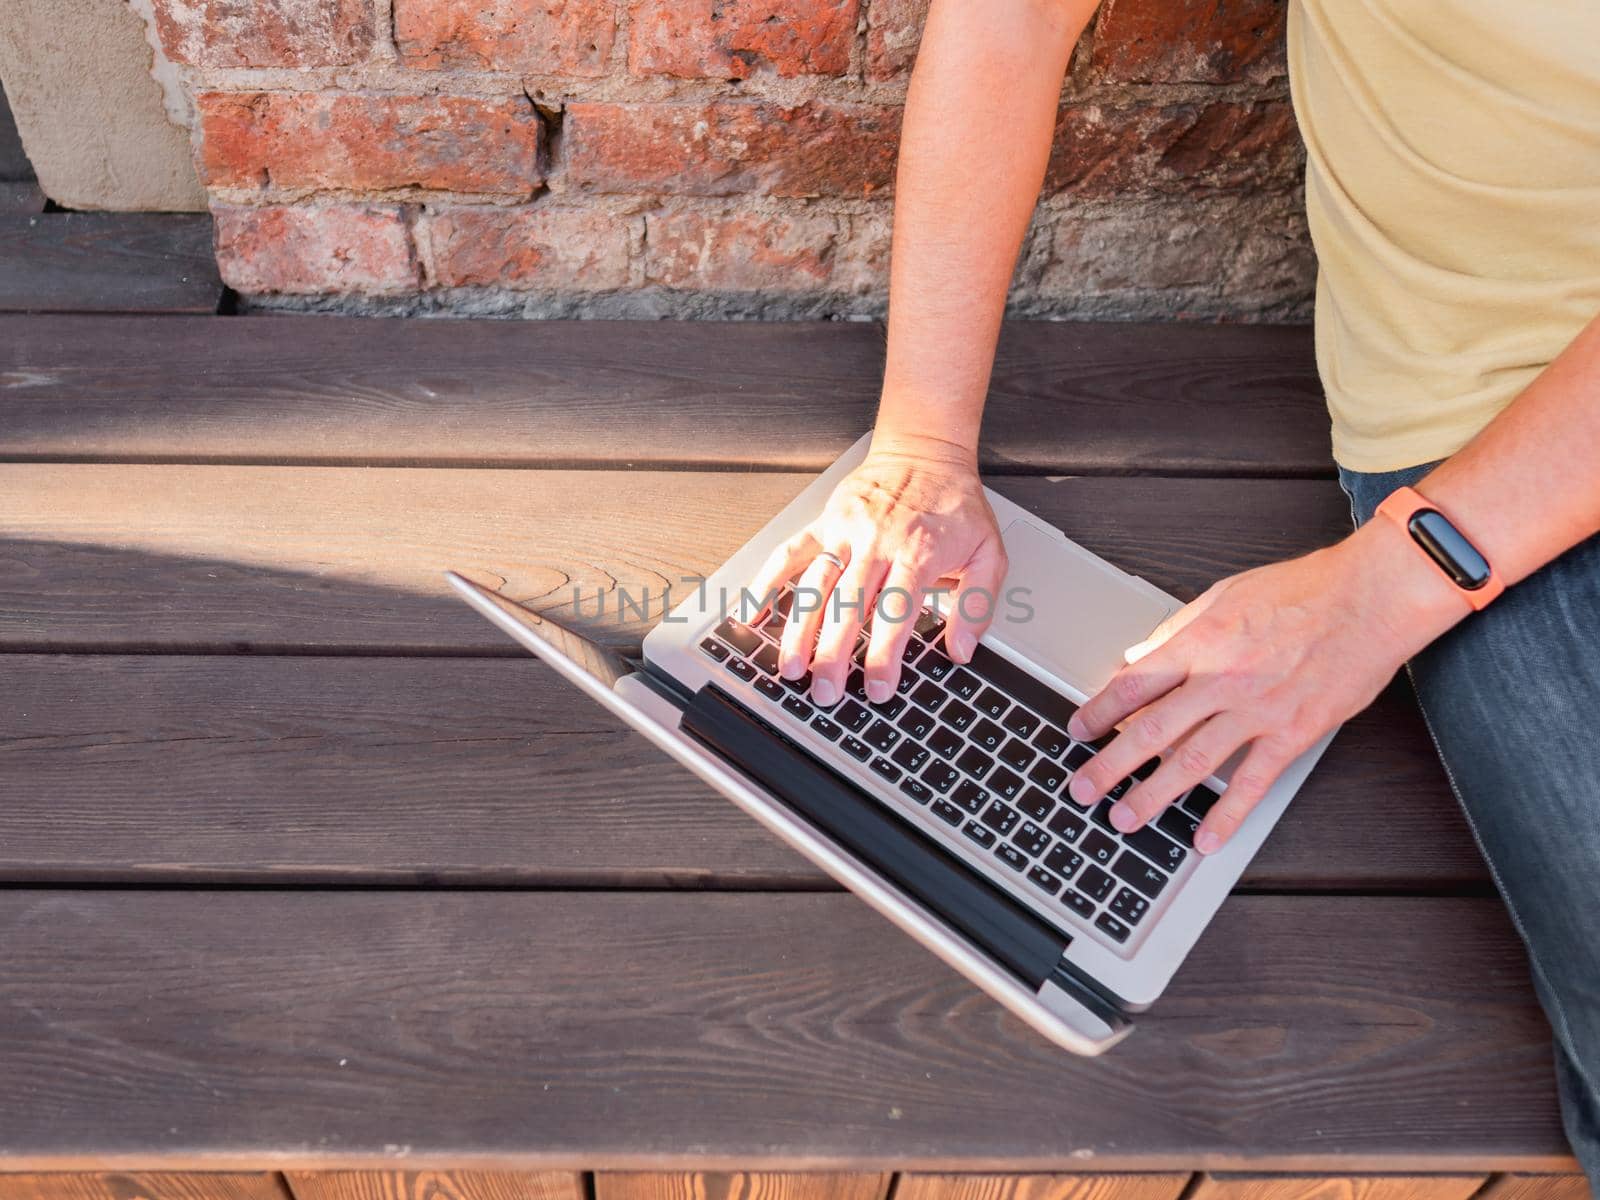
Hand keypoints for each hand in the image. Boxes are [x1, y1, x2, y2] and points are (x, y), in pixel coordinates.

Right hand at [745, 435, 1006, 708]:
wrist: (926, 450)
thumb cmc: (957, 504)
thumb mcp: (989, 552)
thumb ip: (977, 605)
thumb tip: (962, 651)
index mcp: (918, 553)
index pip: (895, 613)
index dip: (883, 655)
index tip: (877, 688)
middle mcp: (877, 542)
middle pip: (847, 606)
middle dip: (832, 654)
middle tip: (825, 692)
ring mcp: (845, 531)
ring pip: (815, 585)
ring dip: (798, 628)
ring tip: (790, 666)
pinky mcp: (824, 521)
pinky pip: (789, 552)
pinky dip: (767, 581)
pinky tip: (753, 611)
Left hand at [1061, 519, 1465, 853]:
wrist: (1369, 597)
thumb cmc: (1304, 590)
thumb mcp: (1227, 595)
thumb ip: (1180, 630)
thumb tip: (1140, 656)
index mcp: (1200, 642)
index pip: (1134, 684)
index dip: (1099, 711)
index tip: (1078, 730)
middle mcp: (1221, 679)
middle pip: (1151, 730)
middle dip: (1110, 765)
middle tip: (1082, 790)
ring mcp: (1256, 710)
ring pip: (1192, 762)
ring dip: (1153, 796)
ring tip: (1125, 818)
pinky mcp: (1293, 733)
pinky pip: (1252, 782)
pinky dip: (1227, 815)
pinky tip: (1206, 837)